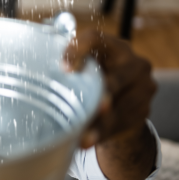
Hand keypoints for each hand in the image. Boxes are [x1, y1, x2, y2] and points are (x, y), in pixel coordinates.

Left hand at [63, 30, 156, 148]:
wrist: (122, 104)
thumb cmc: (93, 79)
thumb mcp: (83, 68)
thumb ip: (68, 66)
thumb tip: (35, 74)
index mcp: (112, 46)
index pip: (94, 39)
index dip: (78, 50)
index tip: (64, 69)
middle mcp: (133, 63)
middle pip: (117, 77)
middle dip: (104, 92)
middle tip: (93, 105)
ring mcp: (143, 87)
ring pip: (120, 107)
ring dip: (100, 123)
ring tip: (82, 136)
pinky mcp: (143, 110)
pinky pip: (122, 123)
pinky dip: (103, 133)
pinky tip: (88, 141)